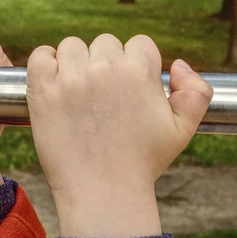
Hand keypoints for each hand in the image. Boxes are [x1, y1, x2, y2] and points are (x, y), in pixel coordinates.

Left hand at [26, 34, 212, 237]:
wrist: (103, 193)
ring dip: (76, 63)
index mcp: (139, 71)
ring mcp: (70, 79)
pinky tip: (55, 82)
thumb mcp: (183, 129)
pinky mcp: (43, 91)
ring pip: (72, 47)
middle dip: (106, 65)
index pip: (138, 44)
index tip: (128, 90)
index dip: (136, 65)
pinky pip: (40, 56)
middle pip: (104, 44)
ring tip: (79, 92)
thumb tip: (178, 64)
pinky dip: (45, 63)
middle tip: (103, 97)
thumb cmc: (142, 163)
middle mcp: (104, 69)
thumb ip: (196, 91)